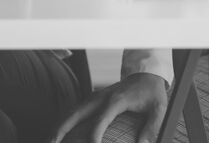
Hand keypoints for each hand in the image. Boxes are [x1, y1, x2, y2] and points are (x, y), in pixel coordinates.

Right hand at [50, 73, 168, 142]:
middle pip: (75, 114)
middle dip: (61, 130)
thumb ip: (152, 127)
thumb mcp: (159, 108)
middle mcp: (100, 97)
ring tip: (49, 141)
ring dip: (58, 127)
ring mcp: (94, 97)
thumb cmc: (151, 92)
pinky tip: (59, 134)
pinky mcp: (93, 99)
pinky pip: (75, 112)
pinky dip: (65, 122)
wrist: (146, 74)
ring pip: (71, 112)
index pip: (100, 120)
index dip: (93, 136)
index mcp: (116, 100)